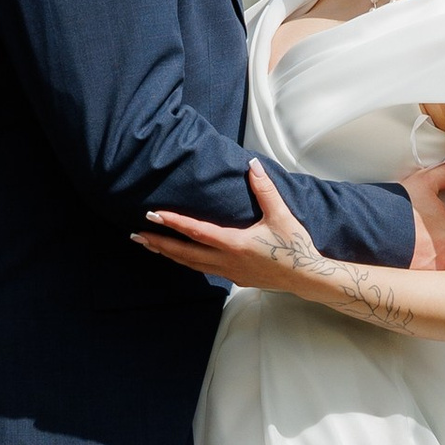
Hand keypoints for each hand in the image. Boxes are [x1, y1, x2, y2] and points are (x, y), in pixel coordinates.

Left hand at [134, 160, 328, 296]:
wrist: (306, 277)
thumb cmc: (294, 246)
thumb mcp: (281, 215)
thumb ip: (264, 189)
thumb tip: (252, 165)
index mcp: (234, 244)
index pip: (196, 231)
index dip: (173, 222)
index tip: (153, 214)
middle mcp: (226, 261)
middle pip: (184, 253)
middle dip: (159, 243)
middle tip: (137, 236)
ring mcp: (229, 273)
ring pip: (191, 265)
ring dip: (170, 254)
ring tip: (152, 246)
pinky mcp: (236, 279)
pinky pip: (204, 270)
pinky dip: (187, 262)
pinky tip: (182, 257)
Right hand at [402, 162, 444, 272]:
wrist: (367, 230)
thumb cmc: (398, 205)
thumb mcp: (424, 183)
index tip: (444, 219)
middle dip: (443, 241)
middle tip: (428, 234)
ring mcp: (434, 271)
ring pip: (440, 262)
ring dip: (432, 256)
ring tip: (416, 246)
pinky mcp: (418, 282)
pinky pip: (426, 275)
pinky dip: (420, 267)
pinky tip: (408, 258)